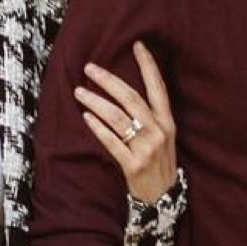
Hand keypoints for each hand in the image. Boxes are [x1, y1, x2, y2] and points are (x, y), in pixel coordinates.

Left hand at [76, 42, 176, 205]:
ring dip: (97, 102)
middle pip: (132, 98)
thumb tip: (127, 92)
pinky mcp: (133, 166)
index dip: (148, 66)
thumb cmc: (159, 165)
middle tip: (90, 68)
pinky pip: (112, 143)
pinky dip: (99, 129)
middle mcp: (158, 132)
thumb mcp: (163, 138)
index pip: (158, 88)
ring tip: (79, 92)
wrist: (163, 200)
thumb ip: (150, 117)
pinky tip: (86, 117)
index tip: (137, 45)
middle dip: (109, 81)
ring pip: (119, 118)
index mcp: (167, 122)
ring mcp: (146, 150)